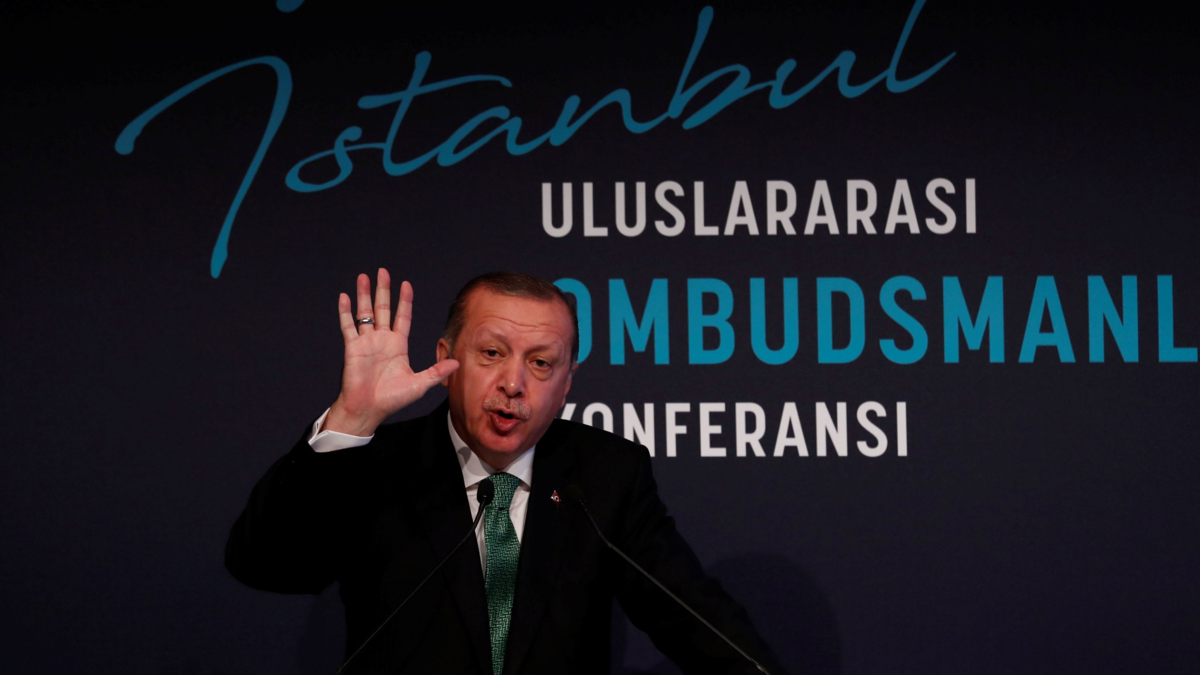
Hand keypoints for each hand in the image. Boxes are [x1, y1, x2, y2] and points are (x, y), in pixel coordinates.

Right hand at [323, 269, 459, 435]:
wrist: (368, 409)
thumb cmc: (392, 399)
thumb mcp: (419, 384)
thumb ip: (436, 372)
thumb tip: (457, 362)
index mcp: (397, 345)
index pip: (402, 317)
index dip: (404, 301)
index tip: (406, 285)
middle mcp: (382, 340)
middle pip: (383, 309)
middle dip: (383, 290)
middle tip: (383, 271)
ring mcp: (366, 342)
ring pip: (364, 313)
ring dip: (364, 295)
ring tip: (364, 277)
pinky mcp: (352, 348)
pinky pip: (348, 326)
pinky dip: (345, 312)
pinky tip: (344, 296)